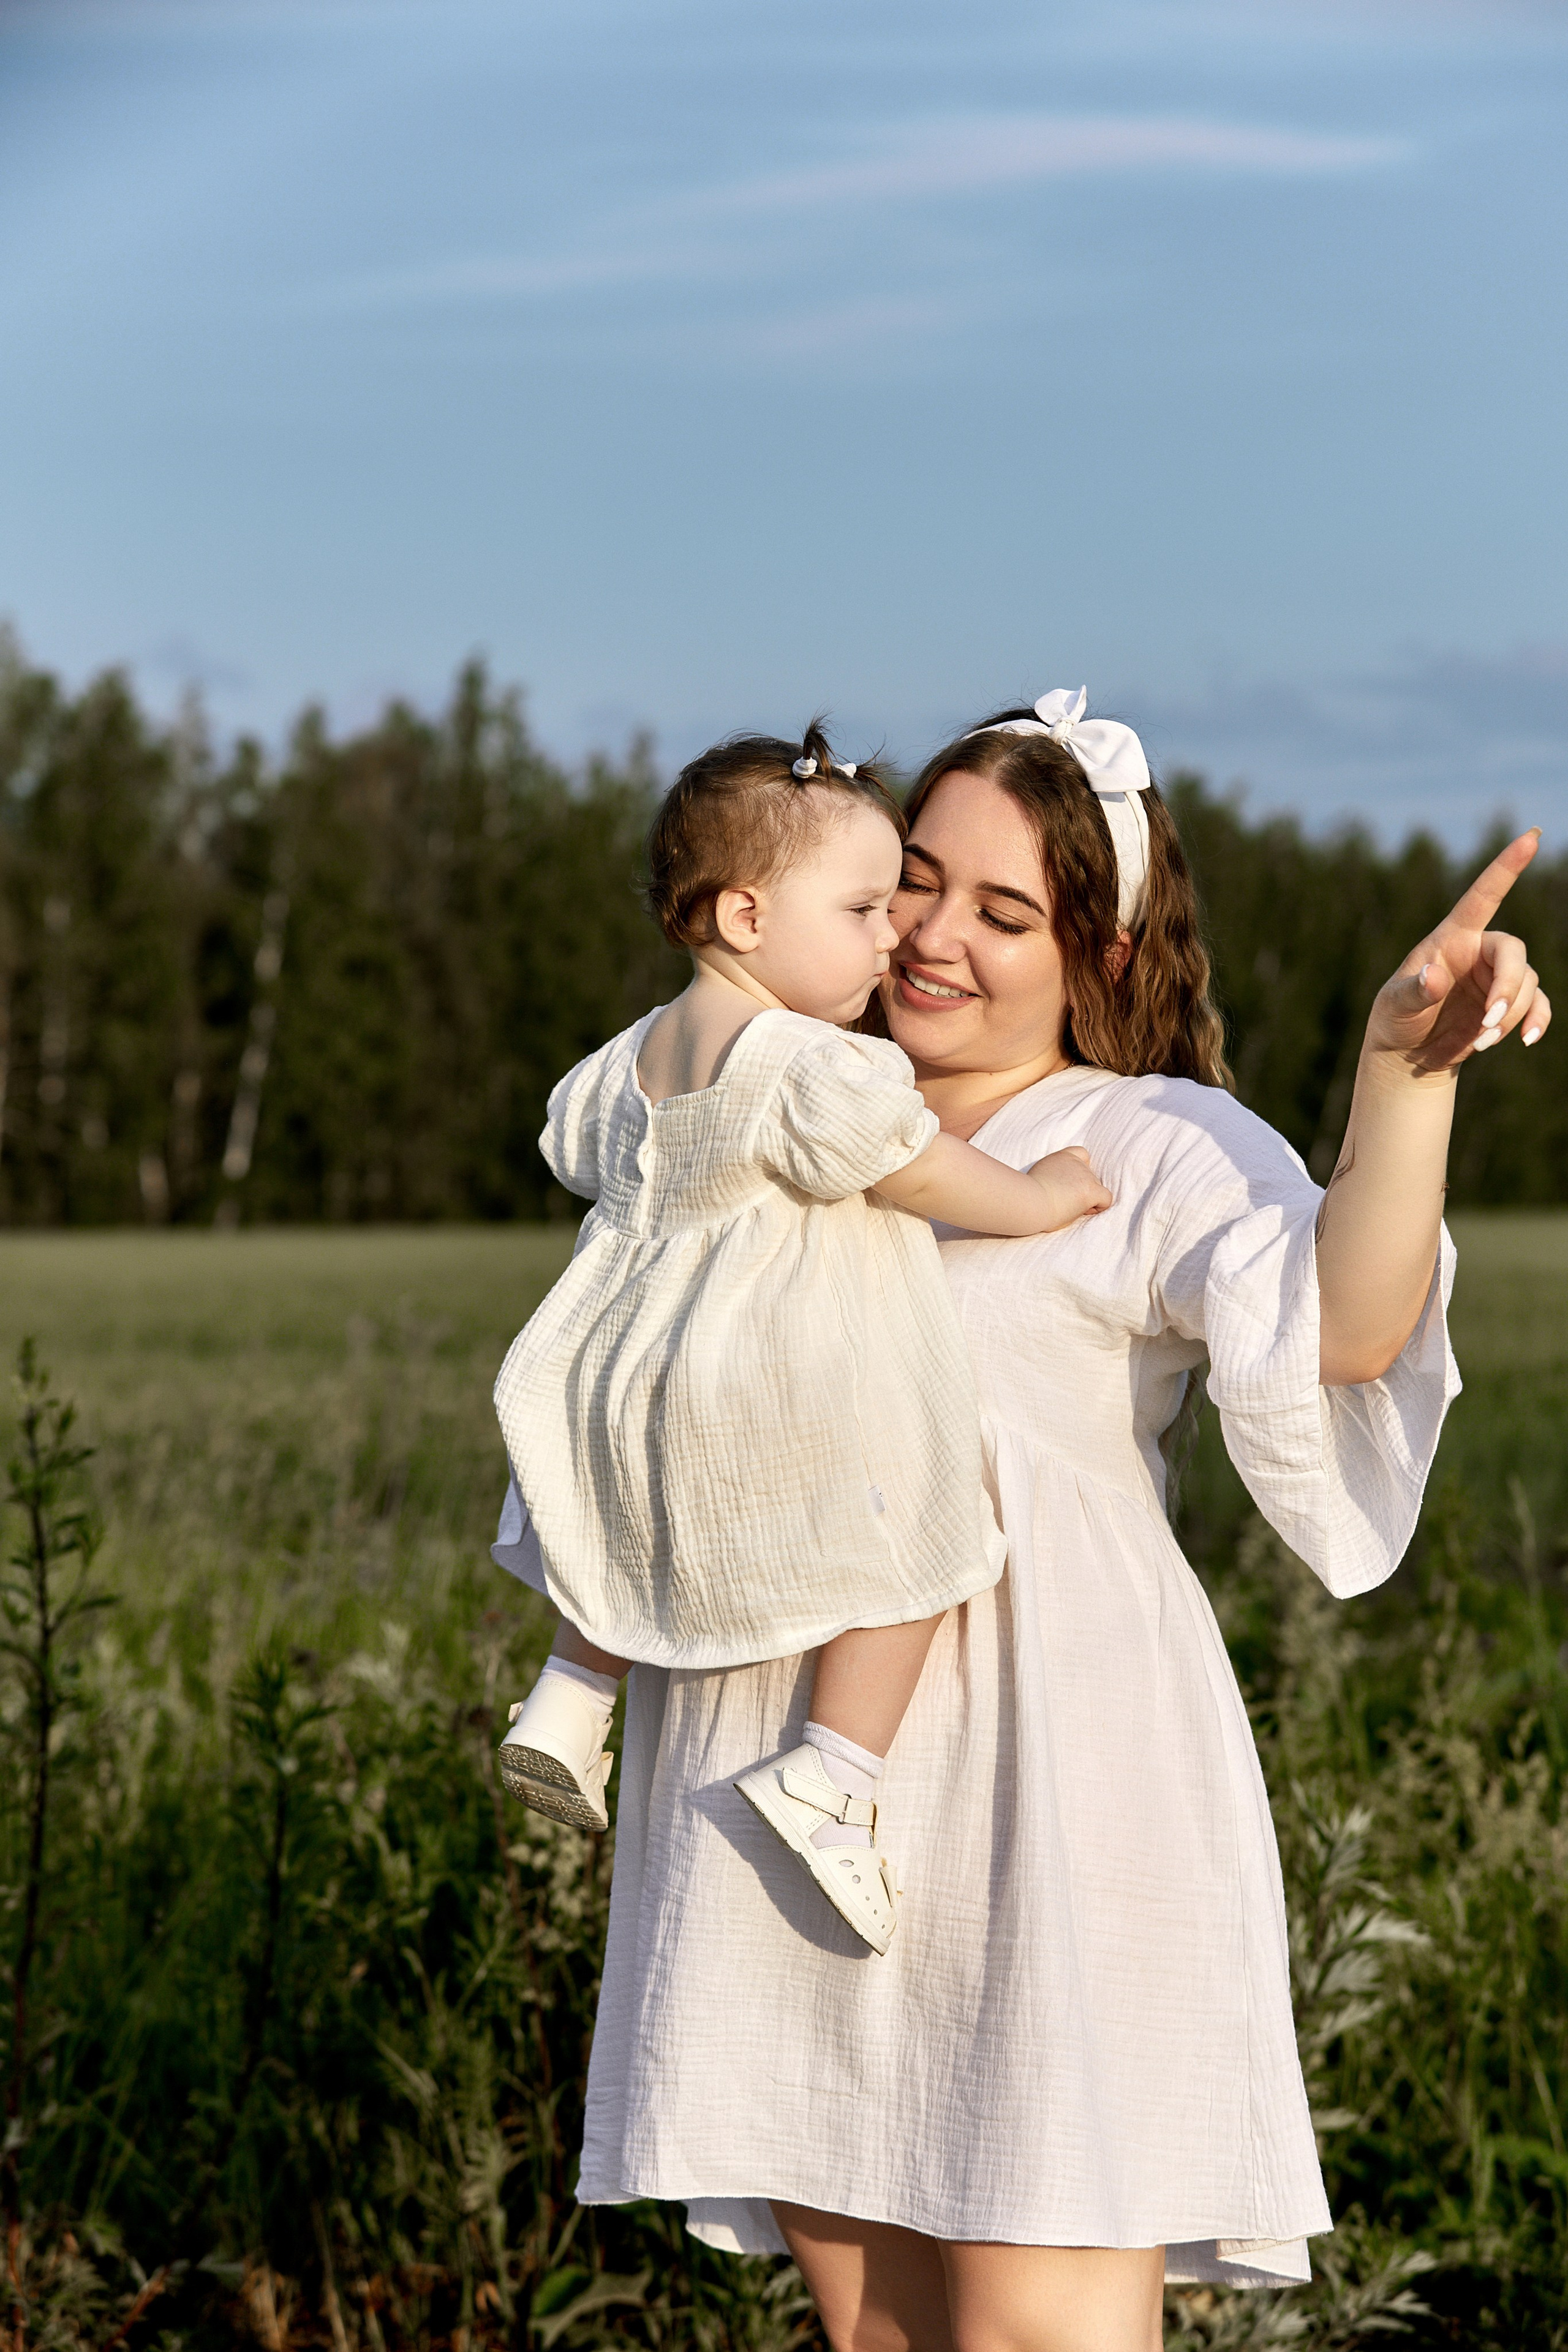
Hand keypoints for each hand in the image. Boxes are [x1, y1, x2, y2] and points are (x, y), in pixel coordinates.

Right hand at [1027, 1145, 1111, 1226]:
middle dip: (1082, 1191)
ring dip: (1087, 1200)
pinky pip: (1106, 1200)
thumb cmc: (1029, 1197)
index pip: (1082, 1154)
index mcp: (1062, 1157)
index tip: (1070, 1185)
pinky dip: (1098, 1208)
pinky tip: (1082, 1212)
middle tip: (1064, 1202)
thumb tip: (1062, 1187)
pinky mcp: (1091, 1190)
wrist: (1028, 1202)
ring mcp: (1085, 1176)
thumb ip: (1056, 1175)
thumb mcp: (1041, 1176)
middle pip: (1091, 1177)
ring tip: (1067, 1208)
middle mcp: (1076, 1163)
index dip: (1081, 1170)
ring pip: (1097, 1190)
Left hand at [1365, 829, 1552, 1075]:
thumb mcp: (1394, 1005)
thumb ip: (1414, 991)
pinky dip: (1537, 1022)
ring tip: (1481, 1041)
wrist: (1408, 1053)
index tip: (1531, 837)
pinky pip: (1538, 1005)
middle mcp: (1479, 952)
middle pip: (1513, 951)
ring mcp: (1496, 978)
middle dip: (1507, 987)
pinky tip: (1527, 1041)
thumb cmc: (1395, 1018)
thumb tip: (1433, 976)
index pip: (1483, 895)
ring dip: (1510, 1014)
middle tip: (1488, 1021)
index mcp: (1452, 938)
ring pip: (1526, 983)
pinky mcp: (1509, 1005)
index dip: (1506, 867)